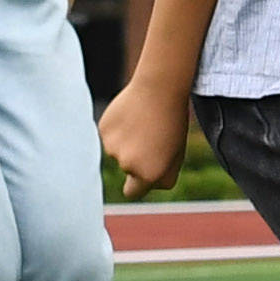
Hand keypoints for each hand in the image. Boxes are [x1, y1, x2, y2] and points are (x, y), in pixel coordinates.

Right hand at [98, 80, 188, 198]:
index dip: (135, 185)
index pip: (133, 192)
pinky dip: (117, 128)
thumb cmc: (172, 122)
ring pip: (117, 151)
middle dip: (136, 157)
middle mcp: (128, 165)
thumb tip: (144, 186)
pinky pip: (109, 136)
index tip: (137, 179)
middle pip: (128, 168)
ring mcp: (112, 148)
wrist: (159, 88)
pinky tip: (130, 115)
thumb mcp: (176, 154)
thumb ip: (161, 176)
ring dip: (127, 141)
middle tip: (152, 136)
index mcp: (148, 174)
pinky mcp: (103, 130)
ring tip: (143, 123)